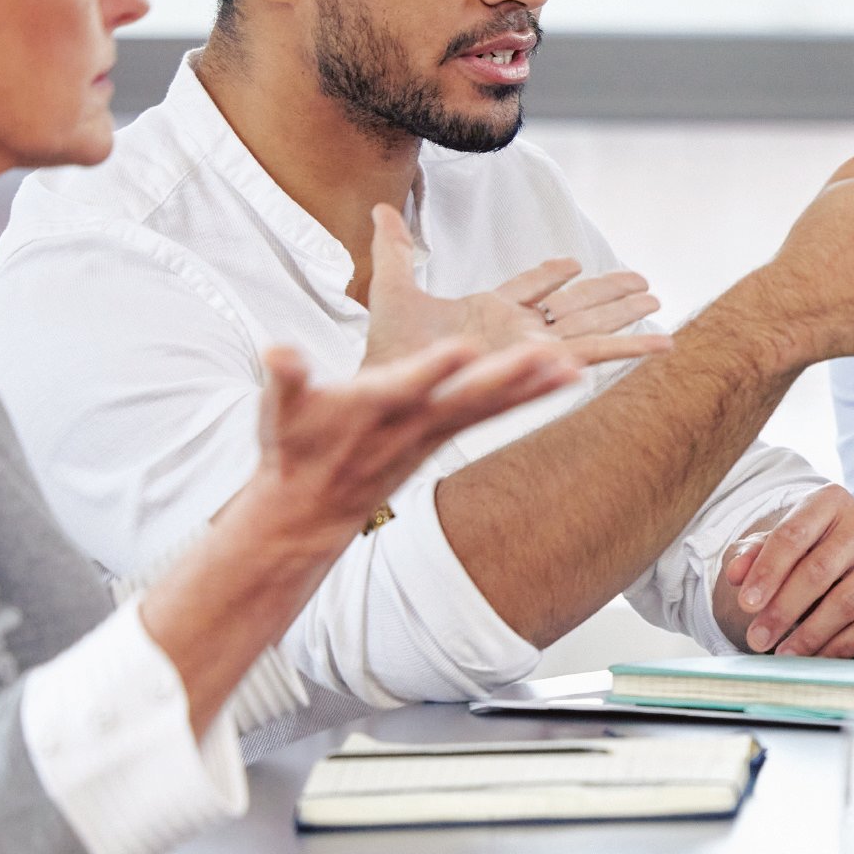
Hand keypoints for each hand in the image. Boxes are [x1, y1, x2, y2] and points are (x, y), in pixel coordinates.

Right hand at [251, 339, 579, 534]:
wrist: (310, 506)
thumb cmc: (294, 446)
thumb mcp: (280, 410)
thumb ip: (285, 376)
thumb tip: (277, 352)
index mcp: (372, 407)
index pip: (407, 385)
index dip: (433, 368)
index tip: (461, 348)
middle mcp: (412, 421)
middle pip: (465, 396)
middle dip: (504, 376)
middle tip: (544, 354)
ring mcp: (434, 431)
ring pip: (491, 405)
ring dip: (533, 387)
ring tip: (575, 367)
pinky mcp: (446, 434)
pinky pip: (498, 412)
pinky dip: (533, 395)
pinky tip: (570, 377)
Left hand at [363, 203, 671, 368]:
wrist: (396, 381)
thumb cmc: (389, 349)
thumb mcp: (392, 289)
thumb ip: (395, 250)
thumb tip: (380, 209)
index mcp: (488, 310)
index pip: (529, 287)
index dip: (549, 274)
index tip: (572, 262)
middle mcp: (518, 330)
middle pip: (574, 304)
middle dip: (607, 292)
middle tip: (641, 281)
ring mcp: (534, 346)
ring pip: (591, 324)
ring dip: (625, 313)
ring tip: (657, 298)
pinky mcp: (545, 361)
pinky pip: (595, 353)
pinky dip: (629, 349)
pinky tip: (660, 343)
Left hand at [718, 486, 853, 655]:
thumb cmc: (824, 555)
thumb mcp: (787, 549)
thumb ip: (756, 556)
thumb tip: (735, 574)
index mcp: (832, 501)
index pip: (793, 534)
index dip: (767, 571)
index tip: (746, 605)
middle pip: (819, 569)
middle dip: (783, 609)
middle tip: (758, 638)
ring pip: (847, 600)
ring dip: (811, 634)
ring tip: (785, 654)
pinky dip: (843, 645)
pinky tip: (820, 658)